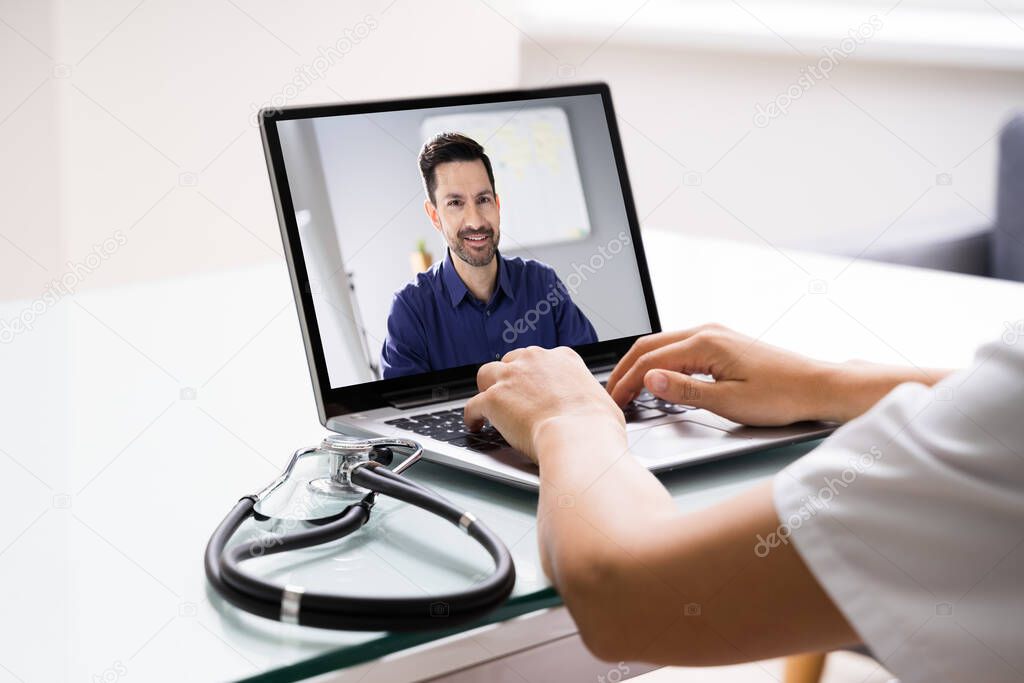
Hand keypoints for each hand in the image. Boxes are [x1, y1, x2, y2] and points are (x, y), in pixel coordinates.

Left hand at [464, 346, 624, 461]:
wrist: (578, 437)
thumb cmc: (596, 426)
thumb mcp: (602, 401)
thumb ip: (589, 399)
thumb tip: (595, 410)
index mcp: (563, 358)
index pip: (541, 359)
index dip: (535, 375)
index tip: (534, 387)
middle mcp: (534, 360)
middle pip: (511, 361)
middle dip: (509, 377)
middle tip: (511, 396)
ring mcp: (511, 378)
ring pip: (486, 374)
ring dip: (487, 388)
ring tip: (488, 405)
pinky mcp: (493, 399)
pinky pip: (473, 404)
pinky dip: (472, 415)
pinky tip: (475, 424)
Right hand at [605, 323, 832, 426]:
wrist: (816, 386)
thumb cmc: (781, 395)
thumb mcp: (728, 402)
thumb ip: (684, 390)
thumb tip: (649, 379)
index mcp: (705, 343)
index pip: (650, 361)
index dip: (626, 383)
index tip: (613, 403)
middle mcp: (706, 332)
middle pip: (649, 346)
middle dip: (625, 371)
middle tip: (612, 396)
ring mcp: (714, 335)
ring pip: (662, 345)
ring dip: (641, 365)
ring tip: (627, 389)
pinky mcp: (721, 343)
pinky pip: (679, 348)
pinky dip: (660, 363)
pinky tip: (656, 379)